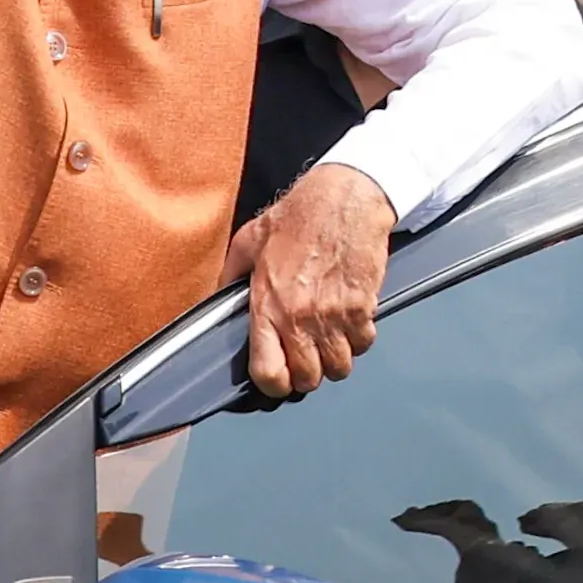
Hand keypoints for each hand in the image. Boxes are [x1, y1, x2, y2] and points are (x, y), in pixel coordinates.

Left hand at [227, 162, 393, 398]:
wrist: (348, 197)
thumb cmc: (302, 214)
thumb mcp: (250, 241)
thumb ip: (230, 274)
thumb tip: (218, 296)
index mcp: (269, 305)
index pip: (269, 372)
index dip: (272, 385)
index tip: (276, 380)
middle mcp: (302, 317)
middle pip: (308, 378)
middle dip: (306, 374)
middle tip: (305, 358)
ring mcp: (336, 314)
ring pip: (339, 367)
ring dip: (334, 359)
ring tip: (328, 342)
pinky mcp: (364, 306)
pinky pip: (364, 343)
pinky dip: (358, 340)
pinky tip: (350, 324)